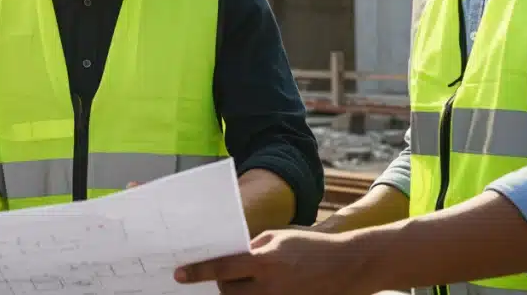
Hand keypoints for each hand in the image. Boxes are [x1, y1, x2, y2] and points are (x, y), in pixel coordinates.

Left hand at [173, 228, 376, 294]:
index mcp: (265, 261)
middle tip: (226, 274)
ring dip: (237, 293)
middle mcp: (270, 286)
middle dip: (223, 282)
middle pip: (228, 291)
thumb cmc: (310, 246)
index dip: (198, 272)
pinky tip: (259, 288)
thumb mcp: (277, 238)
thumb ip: (250, 249)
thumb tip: (227, 258)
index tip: (179, 275)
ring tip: (246, 281)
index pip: (222, 268)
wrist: (347, 265)